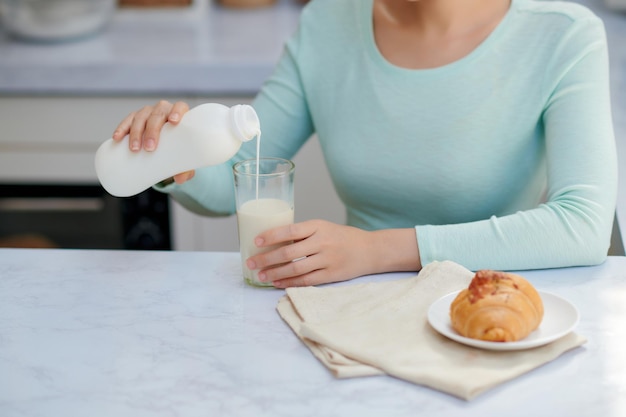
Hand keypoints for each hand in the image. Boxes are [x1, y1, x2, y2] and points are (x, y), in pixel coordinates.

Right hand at [111, 100, 194, 183]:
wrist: (167, 145)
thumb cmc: (179, 148)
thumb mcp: (184, 158)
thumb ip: (185, 169)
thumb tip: (179, 179)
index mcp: (180, 114)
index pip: (180, 107)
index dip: (177, 112)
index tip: (173, 122)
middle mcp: (163, 110)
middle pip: (158, 115)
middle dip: (152, 131)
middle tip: (150, 148)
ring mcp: (148, 113)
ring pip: (141, 117)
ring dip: (136, 132)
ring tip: (134, 148)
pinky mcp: (135, 118)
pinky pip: (127, 121)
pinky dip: (122, 128)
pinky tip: (117, 138)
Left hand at [246, 220, 420, 287]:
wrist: (371, 249)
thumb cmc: (342, 237)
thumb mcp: (324, 227)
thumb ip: (303, 233)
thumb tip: (273, 242)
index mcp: (318, 226)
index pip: (290, 230)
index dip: (271, 236)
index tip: (256, 240)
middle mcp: (322, 242)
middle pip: (289, 252)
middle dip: (266, 258)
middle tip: (251, 262)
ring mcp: (327, 260)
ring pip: (295, 269)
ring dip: (275, 273)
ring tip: (261, 275)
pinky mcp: (331, 275)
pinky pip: (306, 281)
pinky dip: (289, 283)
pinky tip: (277, 283)